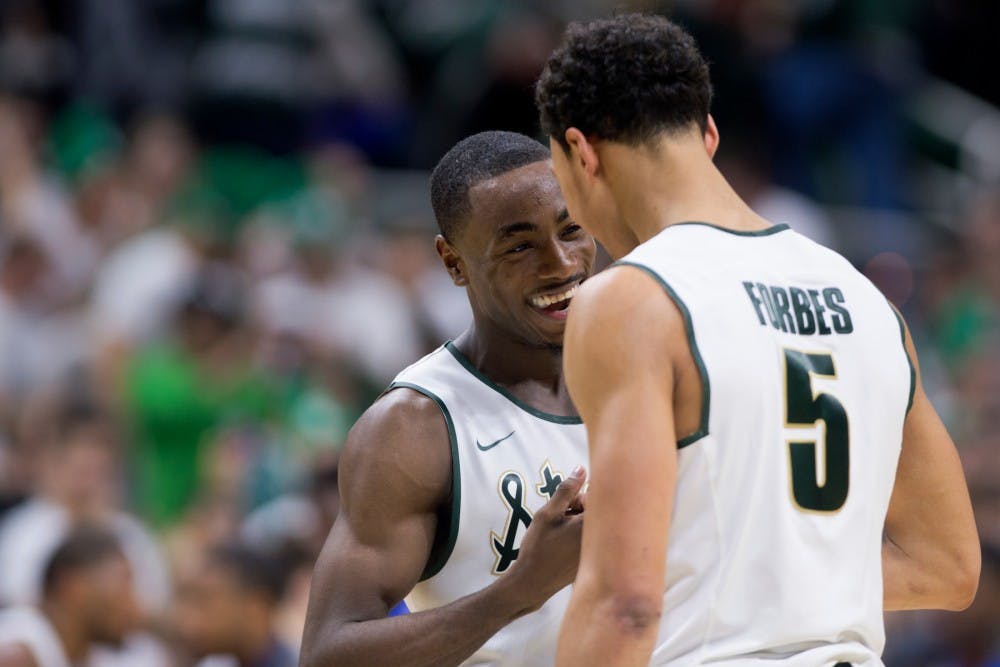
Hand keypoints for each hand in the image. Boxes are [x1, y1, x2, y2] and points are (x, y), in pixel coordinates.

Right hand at [504, 466, 586, 611]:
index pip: (598, 498)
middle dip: (580, 509)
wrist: (533, 583)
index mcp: (591, 525)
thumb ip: (567, 490)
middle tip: (561, 519)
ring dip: (579, 523)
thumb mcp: (548, 513)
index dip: (580, 497)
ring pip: (593, 526)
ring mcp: (598, 552)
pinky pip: (591, 540)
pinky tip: (563, 546)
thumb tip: (581, 469)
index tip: (566, 506)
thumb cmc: (539, 547)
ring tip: (559, 534)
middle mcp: (600, 539)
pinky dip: (579, 537)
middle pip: (598, 512)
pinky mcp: (594, 560)